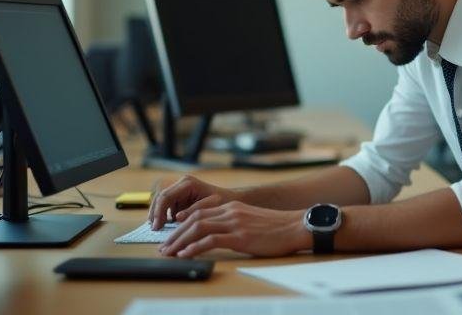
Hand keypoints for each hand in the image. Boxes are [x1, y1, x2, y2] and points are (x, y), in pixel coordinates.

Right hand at [147, 175, 237, 229]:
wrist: (232, 200)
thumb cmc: (224, 202)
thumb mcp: (211, 207)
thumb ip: (194, 211)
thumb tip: (177, 217)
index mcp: (187, 183)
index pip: (165, 197)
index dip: (159, 212)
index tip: (157, 227)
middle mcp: (181, 183)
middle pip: (159, 197)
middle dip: (155, 214)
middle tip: (154, 230)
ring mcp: (180, 189)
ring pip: (160, 201)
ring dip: (157, 215)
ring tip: (157, 230)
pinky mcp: (180, 197)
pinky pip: (166, 206)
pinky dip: (163, 216)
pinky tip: (164, 227)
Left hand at [158, 201, 309, 257]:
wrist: (296, 226)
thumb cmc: (277, 227)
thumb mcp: (252, 220)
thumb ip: (235, 222)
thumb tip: (220, 235)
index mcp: (232, 207)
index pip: (199, 212)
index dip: (182, 224)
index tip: (172, 235)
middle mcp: (230, 211)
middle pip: (194, 219)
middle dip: (176, 234)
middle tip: (164, 246)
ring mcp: (234, 223)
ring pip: (197, 228)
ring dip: (179, 241)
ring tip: (169, 252)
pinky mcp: (239, 236)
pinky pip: (210, 240)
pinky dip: (194, 247)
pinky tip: (185, 254)